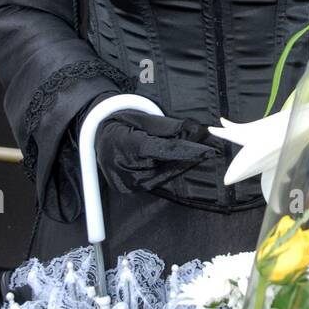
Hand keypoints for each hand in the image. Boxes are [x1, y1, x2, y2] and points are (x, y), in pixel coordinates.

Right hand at [94, 110, 223, 194]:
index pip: (165, 151)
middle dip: (187, 157)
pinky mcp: (129, 190)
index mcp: (129, 146)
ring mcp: (126, 182)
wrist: (98, 137)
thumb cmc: (123, 122)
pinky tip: (173, 163)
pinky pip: (155, 182)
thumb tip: (198, 131)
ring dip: (178, 165)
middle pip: (167, 165)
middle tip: (204, 149)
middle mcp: (126, 168)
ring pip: (163, 176)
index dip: (189, 151)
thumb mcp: (145, 118)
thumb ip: (171, 127)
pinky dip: (166, 172)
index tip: (209, 151)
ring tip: (187, 154)